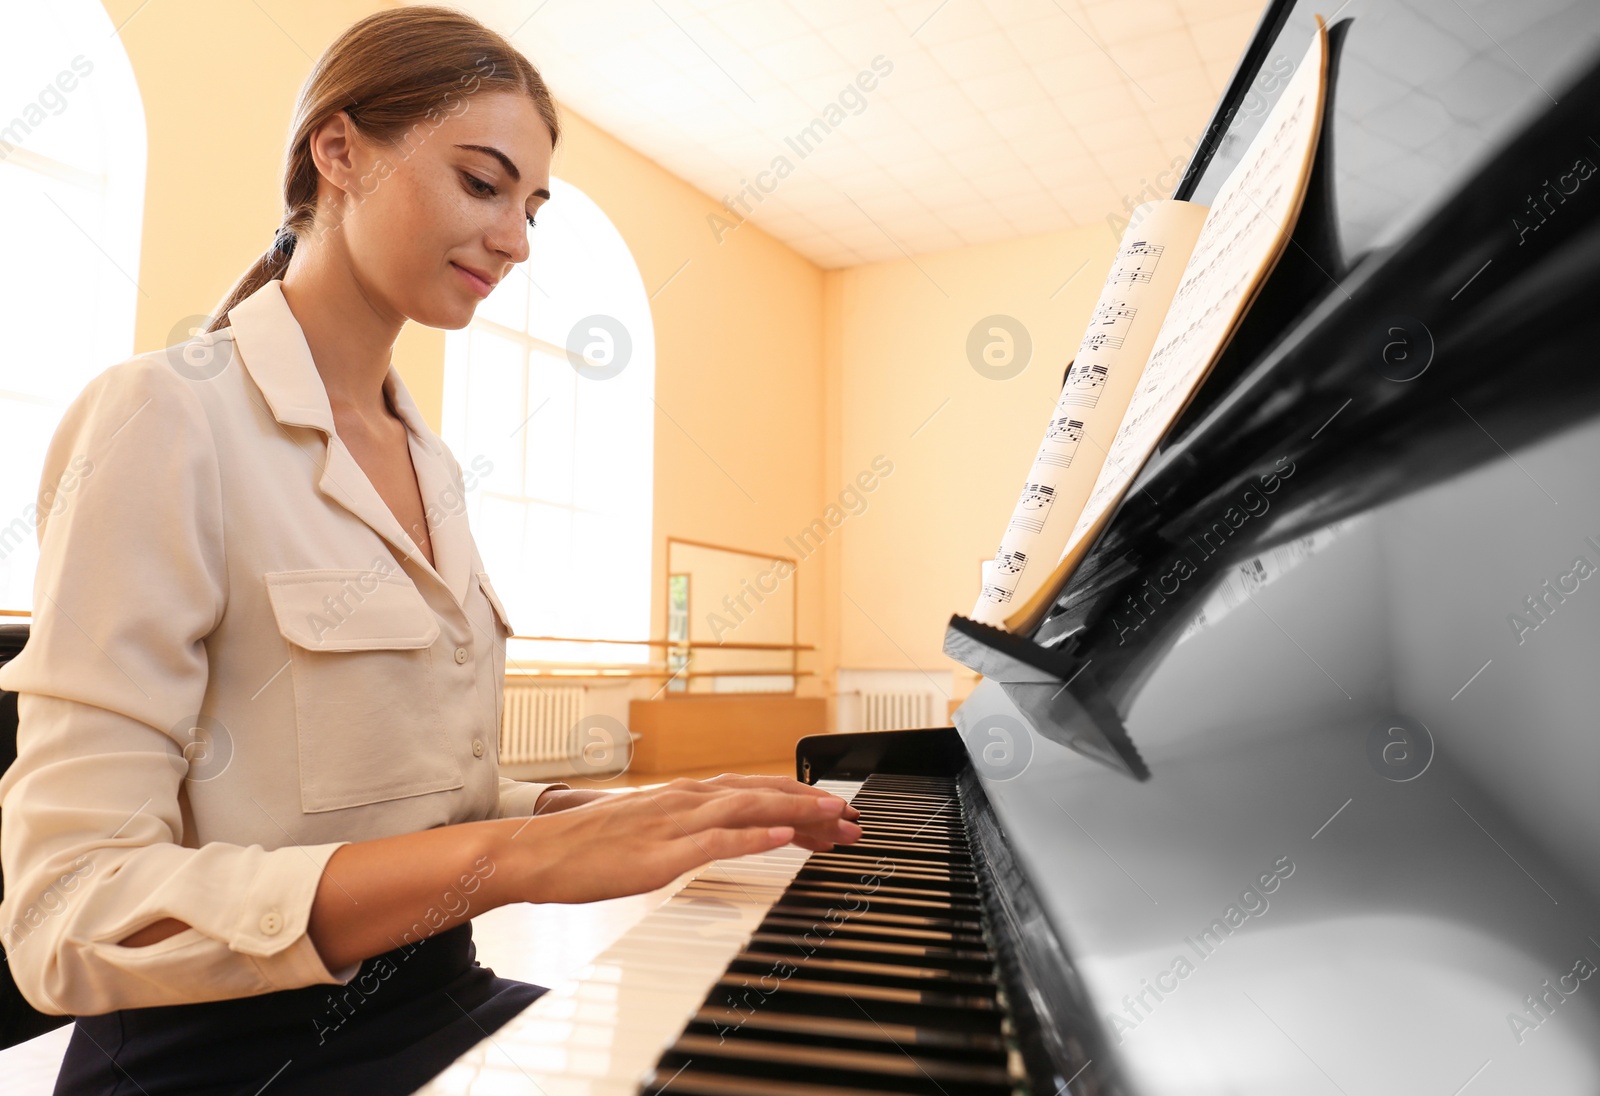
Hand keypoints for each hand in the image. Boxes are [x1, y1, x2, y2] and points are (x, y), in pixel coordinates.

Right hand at [498, 776, 862, 904]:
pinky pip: (716, 840)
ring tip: (835, 817)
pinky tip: (781, 837)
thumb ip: (682, 829)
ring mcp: (675, 822)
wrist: (538, 852)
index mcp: (683, 796)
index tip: (836, 812)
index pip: (755, 790)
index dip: (800, 799)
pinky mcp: (662, 851)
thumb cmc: (586, 847)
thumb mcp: (646, 831)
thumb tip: (715, 834)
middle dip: (814, 806)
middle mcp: (685, 800)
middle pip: (763, 794)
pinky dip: (753, 836)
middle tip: (855, 819)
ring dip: (797, 811)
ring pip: (749, 808)